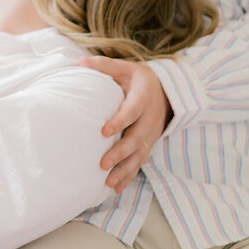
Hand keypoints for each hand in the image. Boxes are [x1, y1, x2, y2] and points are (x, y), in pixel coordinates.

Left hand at [79, 56, 172, 193]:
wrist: (168, 91)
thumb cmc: (139, 79)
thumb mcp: (125, 68)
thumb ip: (104, 66)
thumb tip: (80, 61)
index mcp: (142, 98)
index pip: (132, 111)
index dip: (119, 121)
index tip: (103, 131)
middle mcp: (149, 118)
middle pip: (136, 139)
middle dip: (120, 153)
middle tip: (102, 164)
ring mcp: (151, 134)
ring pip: (139, 155)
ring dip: (125, 170)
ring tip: (108, 182)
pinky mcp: (149, 144)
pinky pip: (140, 162)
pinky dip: (129, 175)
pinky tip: (116, 188)